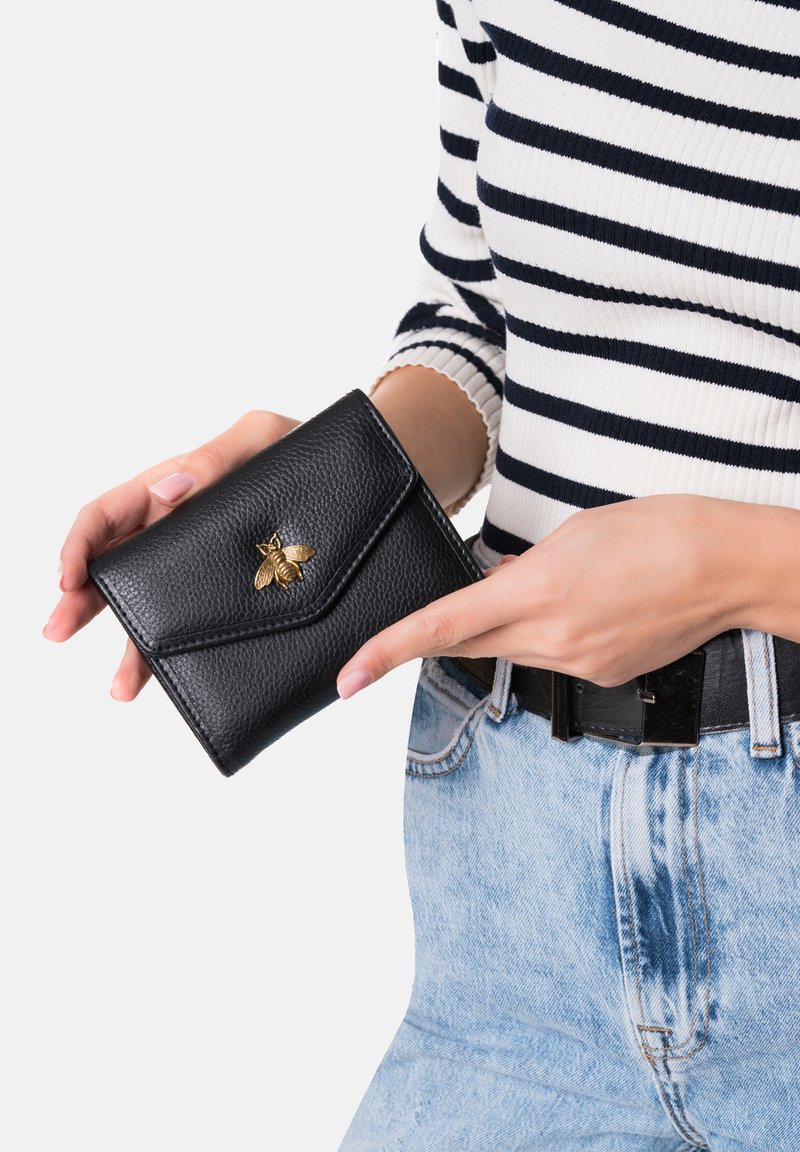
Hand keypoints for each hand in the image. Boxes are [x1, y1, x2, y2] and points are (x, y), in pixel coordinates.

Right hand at [43, 408, 300, 699]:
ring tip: (122, 687)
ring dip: (130, 646)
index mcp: (171, 489)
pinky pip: (199, 627)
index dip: (80, 543)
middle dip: (80, 601)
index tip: (68, 576)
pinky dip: (180, 656)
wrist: (351, 480)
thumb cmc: (297, 447)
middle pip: (114, 569)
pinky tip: (172, 681)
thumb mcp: (262, 437)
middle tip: (57, 631)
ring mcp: (201, 569)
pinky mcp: (234, 597)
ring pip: (153, 609)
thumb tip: (169, 490)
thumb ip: (218, 457)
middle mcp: (175, 532)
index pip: (107, 515)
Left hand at [336, 493, 746, 696]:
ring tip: (555, 587)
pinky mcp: (602, 676)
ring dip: (510, 627)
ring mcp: (579, 663)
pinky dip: (548, 637)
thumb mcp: (573, 531)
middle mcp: (552, 637)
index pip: (441, 627)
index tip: (347, 677)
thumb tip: (495, 585)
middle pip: (470, 645)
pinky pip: (552, 662)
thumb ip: (521, 566)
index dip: (386, 651)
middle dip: (449, 630)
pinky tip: (581, 608)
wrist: (727, 566)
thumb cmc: (655, 530)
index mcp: (536, 590)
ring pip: (512, 653)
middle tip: (445, 614)